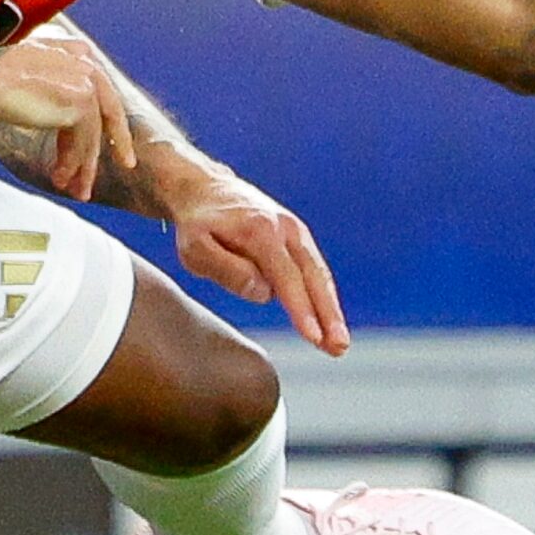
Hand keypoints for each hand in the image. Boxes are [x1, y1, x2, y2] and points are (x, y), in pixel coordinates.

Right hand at [0, 34, 135, 201]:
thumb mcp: (25, 72)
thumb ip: (49, 85)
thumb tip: (56, 113)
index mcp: (74, 51)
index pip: (100, 92)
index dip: (107, 121)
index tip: (113, 142)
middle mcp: (85, 62)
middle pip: (107, 113)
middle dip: (109, 146)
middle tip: (111, 170)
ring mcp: (86, 81)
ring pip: (92, 134)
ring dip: (82, 166)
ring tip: (74, 190)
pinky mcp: (81, 102)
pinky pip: (82, 143)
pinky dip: (72, 164)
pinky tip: (58, 177)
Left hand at [161, 167, 350, 356]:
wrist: (204, 187)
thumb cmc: (198, 223)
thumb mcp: (195, 247)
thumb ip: (227, 269)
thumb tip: (263, 293)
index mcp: (260, 231)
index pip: (287, 277)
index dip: (302, 309)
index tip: (314, 336)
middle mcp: (285, 228)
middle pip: (314, 277)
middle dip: (328, 314)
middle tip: (338, 347)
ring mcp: (295, 230)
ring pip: (319, 274)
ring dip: (331, 310)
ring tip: (338, 344)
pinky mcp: (297, 236)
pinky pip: (314, 269)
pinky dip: (323, 295)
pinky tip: (327, 322)